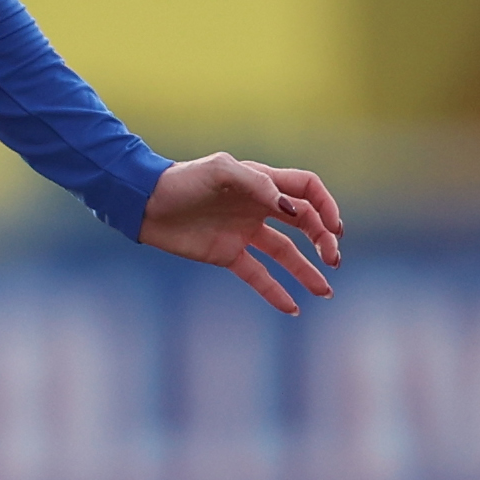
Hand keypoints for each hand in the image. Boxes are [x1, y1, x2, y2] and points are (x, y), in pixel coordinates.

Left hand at [140, 153, 340, 315]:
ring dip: (307, 271)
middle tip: (333, 260)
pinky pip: (257, 275)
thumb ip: (259, 184)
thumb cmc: (184, 180)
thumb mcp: (221, 172)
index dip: (326, 207)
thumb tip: (294, 211)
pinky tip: (293, 308)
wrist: (146, 204)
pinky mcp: (227, 254)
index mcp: (262, 182)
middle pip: (304, 223)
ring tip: (326, 292)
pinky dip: (275, 291)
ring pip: (286, 253)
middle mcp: (258, 207)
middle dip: (323, 240)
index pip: (307, 190)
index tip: (334, 229)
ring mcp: (244, 232)